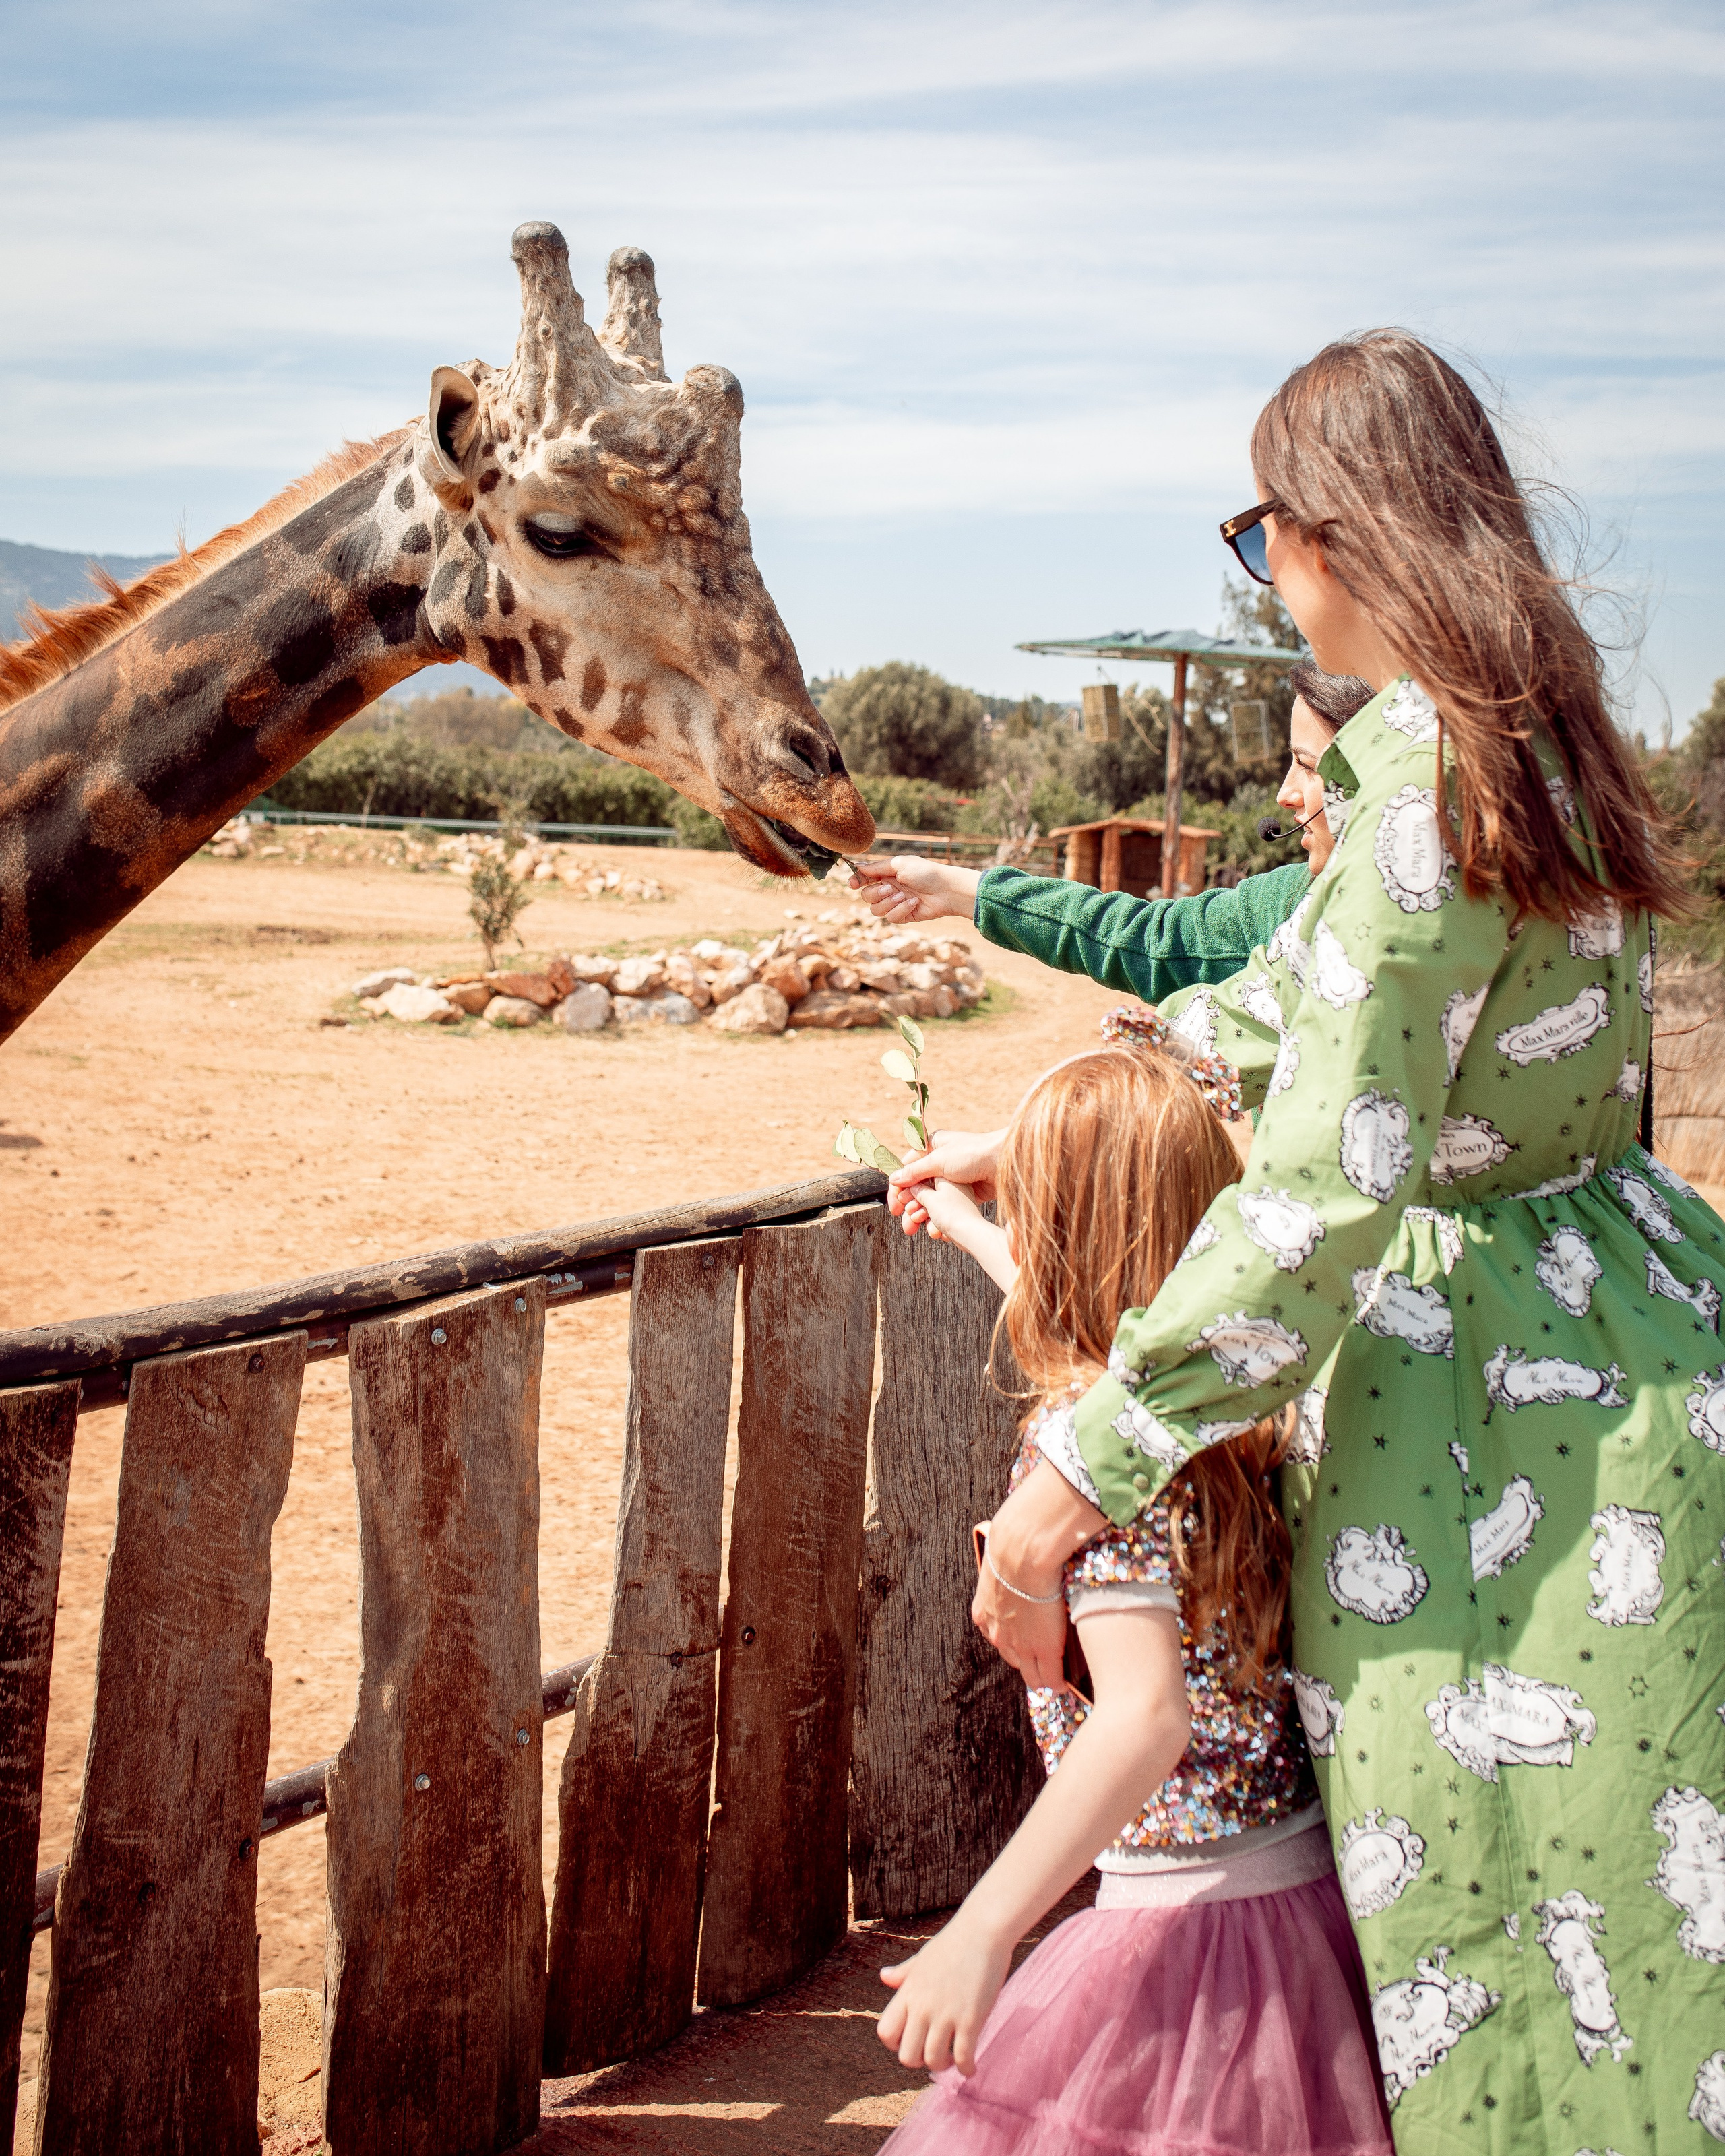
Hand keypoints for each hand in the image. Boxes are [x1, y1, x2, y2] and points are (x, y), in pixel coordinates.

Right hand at [847, 855, 982, 924]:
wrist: (946, 890)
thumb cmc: (925, 873)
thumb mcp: (900, 864)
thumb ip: (877, 867)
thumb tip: (858, 867)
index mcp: (887, 874)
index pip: (864, 879)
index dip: (855, 882)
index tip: (853, 884)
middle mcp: (889, 888)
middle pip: (866, 897)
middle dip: (876, 893)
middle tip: (890, 888)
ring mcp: (895, 903)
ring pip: (876, 910)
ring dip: (889, 903)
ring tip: (904, 897)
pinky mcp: (903, 916)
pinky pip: (891, 918)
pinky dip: (901, 910)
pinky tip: (914, 903)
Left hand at [877, 1910, 1012, 2076]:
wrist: (983, 1931)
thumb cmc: (954, 1943)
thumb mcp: (922, 1959)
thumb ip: (903, 1973)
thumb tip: (884, 1977)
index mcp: (908, 1992)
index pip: (885, 2032)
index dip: (896, 2044)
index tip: (912, 2042)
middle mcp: (922, 2006)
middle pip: (907, 2056)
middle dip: (920, 2061)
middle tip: (935, 2053)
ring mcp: (945, 2014)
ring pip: (933, 2061)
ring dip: (944, 2066)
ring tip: (953, 2058)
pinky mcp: (970, 2019)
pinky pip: (963, 2057)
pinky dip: (966, 2069)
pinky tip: (971, 2067)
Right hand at [888, 1127, 1004, 1237]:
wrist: (1004, 1162)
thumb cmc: (972, 1154)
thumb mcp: (938, 1161)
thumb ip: (915, 1172)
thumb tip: (894, 1179)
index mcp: (931, 1147)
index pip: (907, 1170)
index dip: (898, 1190)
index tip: (895, 1209)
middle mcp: (940, 1162)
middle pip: (918, 1187)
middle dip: (911, 1207)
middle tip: (907, 1225)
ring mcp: (952, 1178)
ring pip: (931, 1199)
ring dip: (924, 1214)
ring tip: (919, 1228)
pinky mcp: (964, 1191)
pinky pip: (946, 1205)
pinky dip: (939, 1216)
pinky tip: (935, 1228)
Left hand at [972, 1460, 1105, 1690]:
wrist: (1023, 1548)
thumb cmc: (1014, 1542)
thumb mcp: (999, 1557)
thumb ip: (1006, 1565)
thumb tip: (1012, 1548)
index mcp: (984, 1612)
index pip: (998, 1638)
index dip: (1015, 1641)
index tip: (1026, 1641)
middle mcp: (997, 1633)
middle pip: (1012, 1658)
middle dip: (1027, 1659)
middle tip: (1043, 1659)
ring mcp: (1020, 1644)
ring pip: (1031, 1673)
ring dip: (1042, 1673)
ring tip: (1055, 1674)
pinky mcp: (1045, 1649)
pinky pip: (1050, 1677)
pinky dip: (1057, 1682)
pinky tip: (1064, 1685)